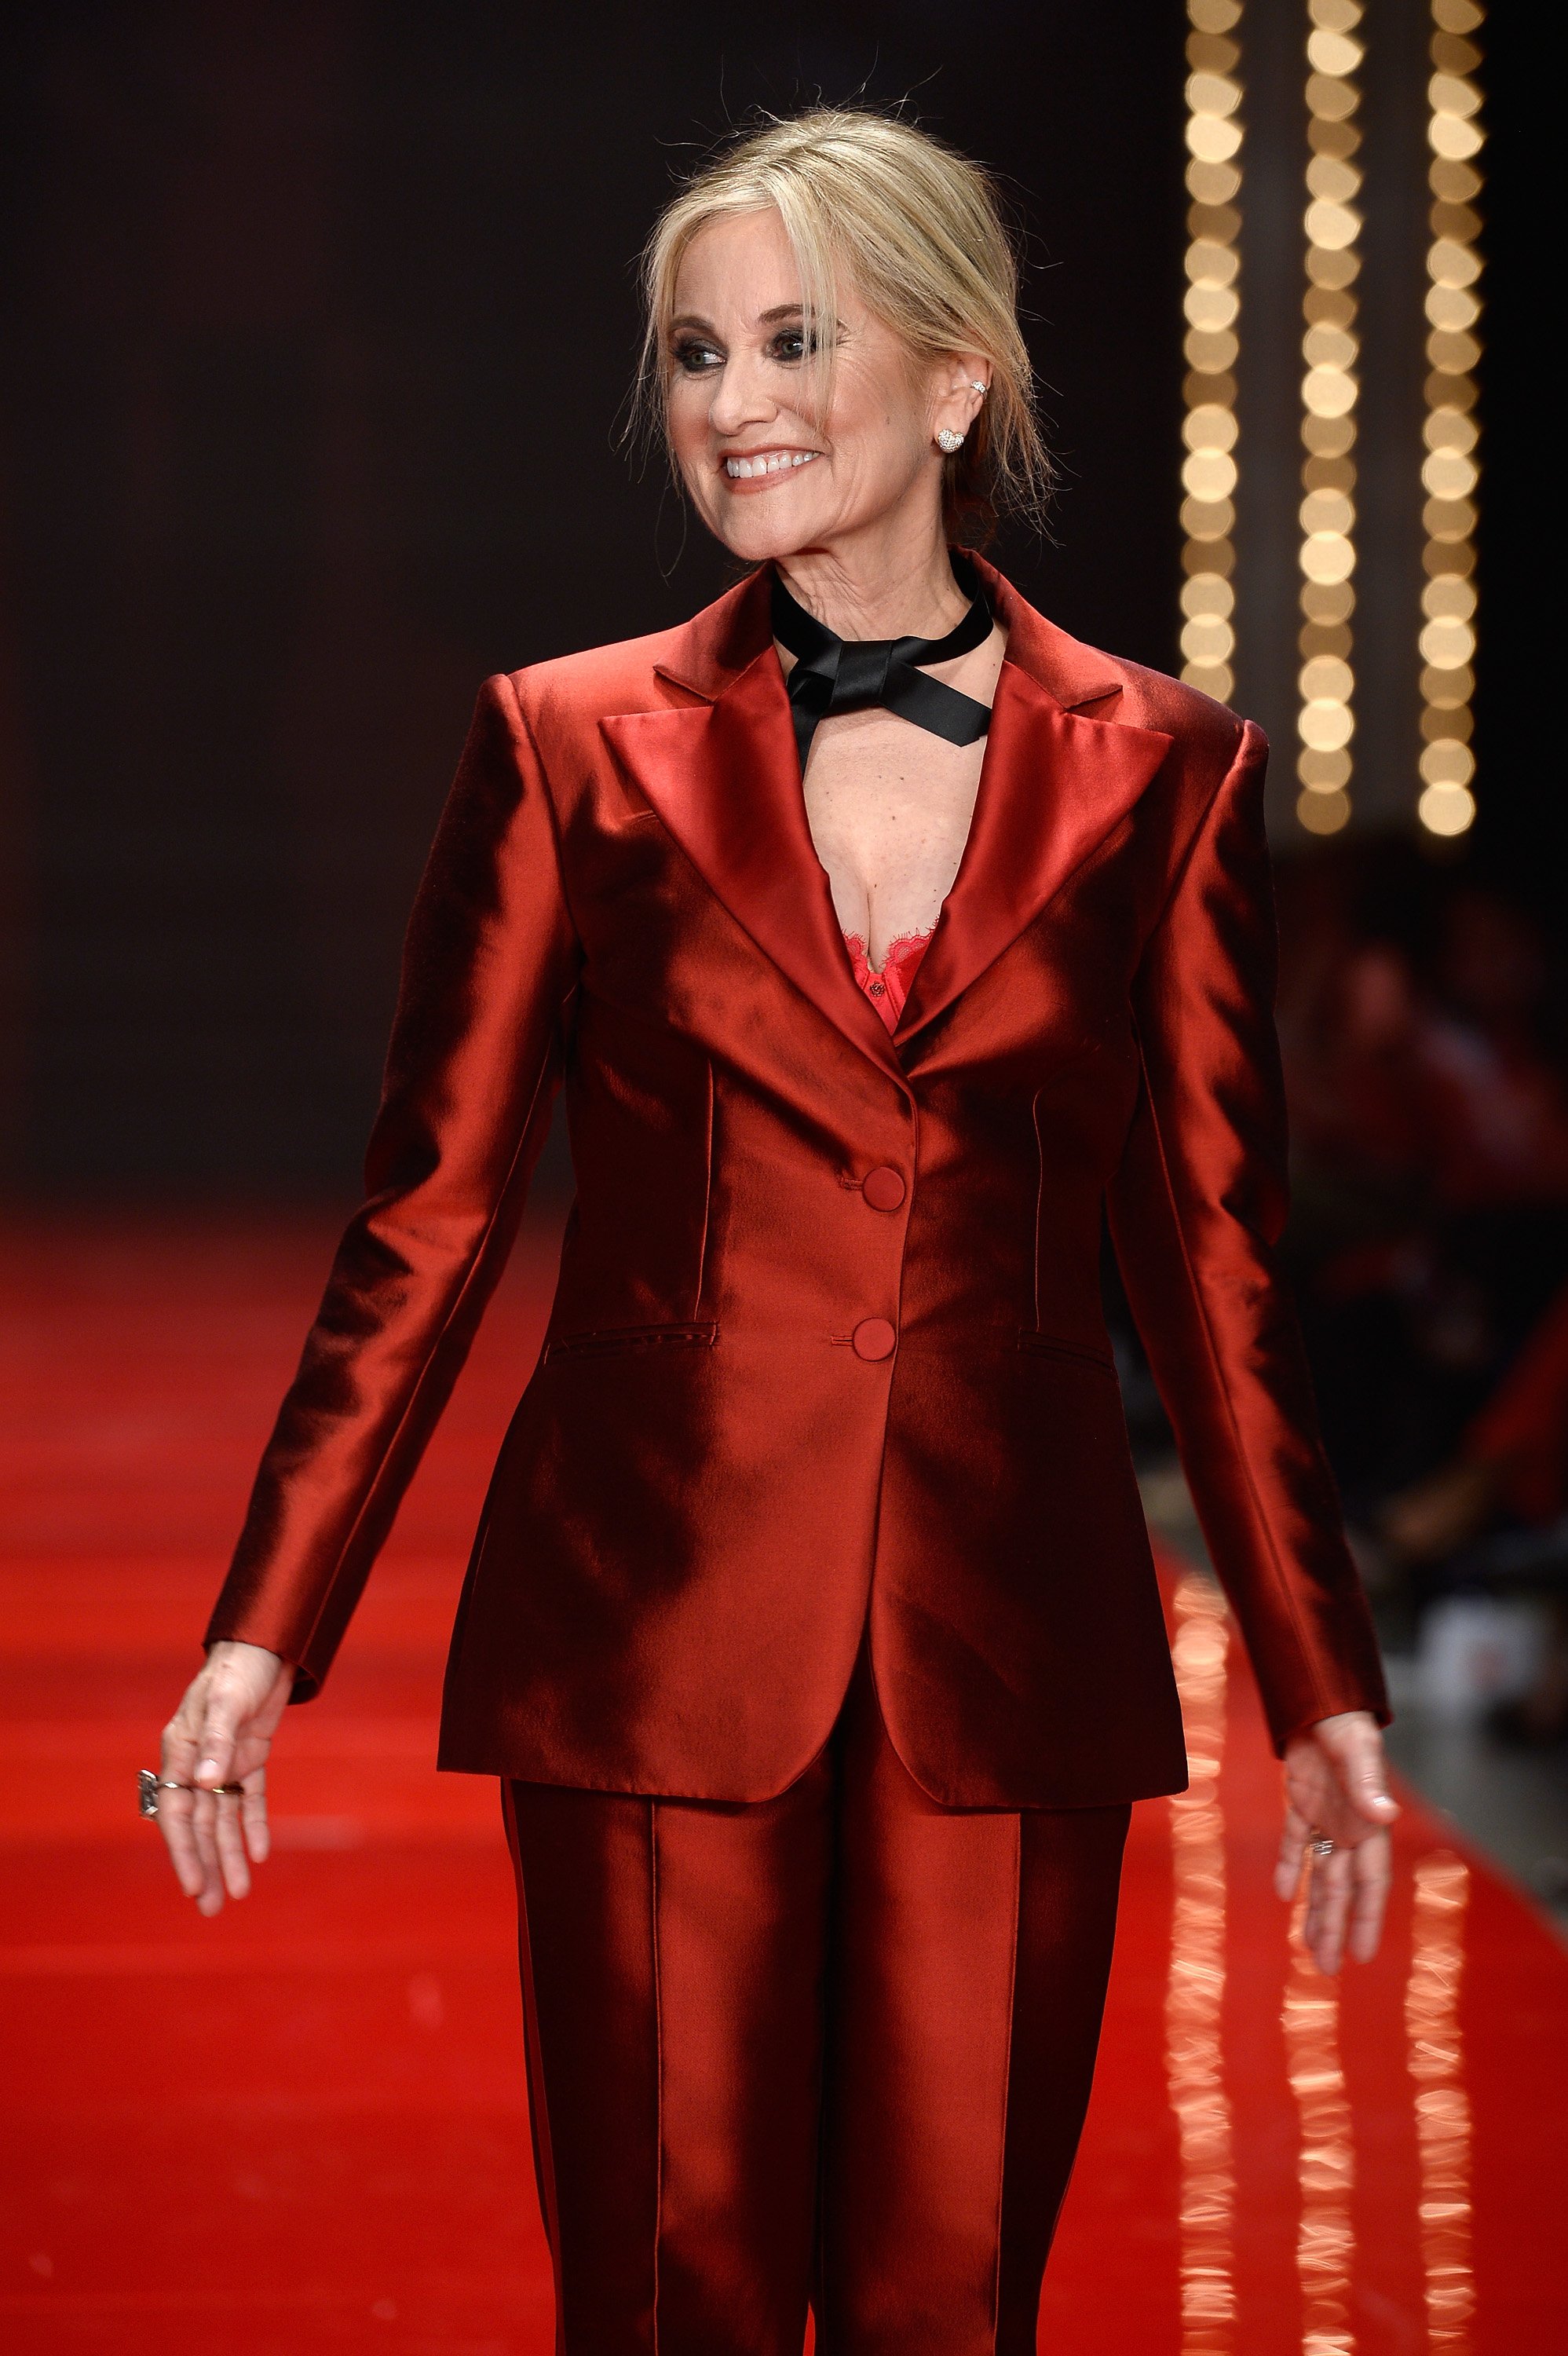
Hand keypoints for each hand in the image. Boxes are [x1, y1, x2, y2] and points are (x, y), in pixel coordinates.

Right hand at [157, 1641, 294, 1914]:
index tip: (193, 1886)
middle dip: (206, 1866)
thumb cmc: (237, 1671)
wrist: (265, 1647)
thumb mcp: (227, 1703)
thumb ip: (217, 1743)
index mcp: (181, 1753)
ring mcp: (225, 1763)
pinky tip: (258, 1854)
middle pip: (200, 1826)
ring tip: (238, 1894)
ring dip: (229, 1855)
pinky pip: (251, 1799)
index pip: (179, 1813)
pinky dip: (254, 1825)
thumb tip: (205, 1784)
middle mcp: (199, 1764)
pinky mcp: (250, 1757)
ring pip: (224, 1819)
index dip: (185, 1852)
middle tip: (211, 1909)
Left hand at [1275, 1709, 1397, 1973]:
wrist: (1321, 1700)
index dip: (1368, 1919)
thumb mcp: (1357, 1754)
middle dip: (1337, 1927)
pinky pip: (1294, 1841)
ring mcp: (1325, 1817)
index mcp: (1367, 1826)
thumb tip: (1384, 1814)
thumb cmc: (1346, 1726)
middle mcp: (1349, 1828)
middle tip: (1328, 1968)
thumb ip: (1369, 1785)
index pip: (1370, 1883)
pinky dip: (1287, 1865)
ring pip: (1320, 1873)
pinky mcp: (1301, 1802)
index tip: (1364, 1956)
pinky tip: (1280, 1892)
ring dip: (1314, 1907)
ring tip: (1310, 1946)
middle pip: (1343, 1888)